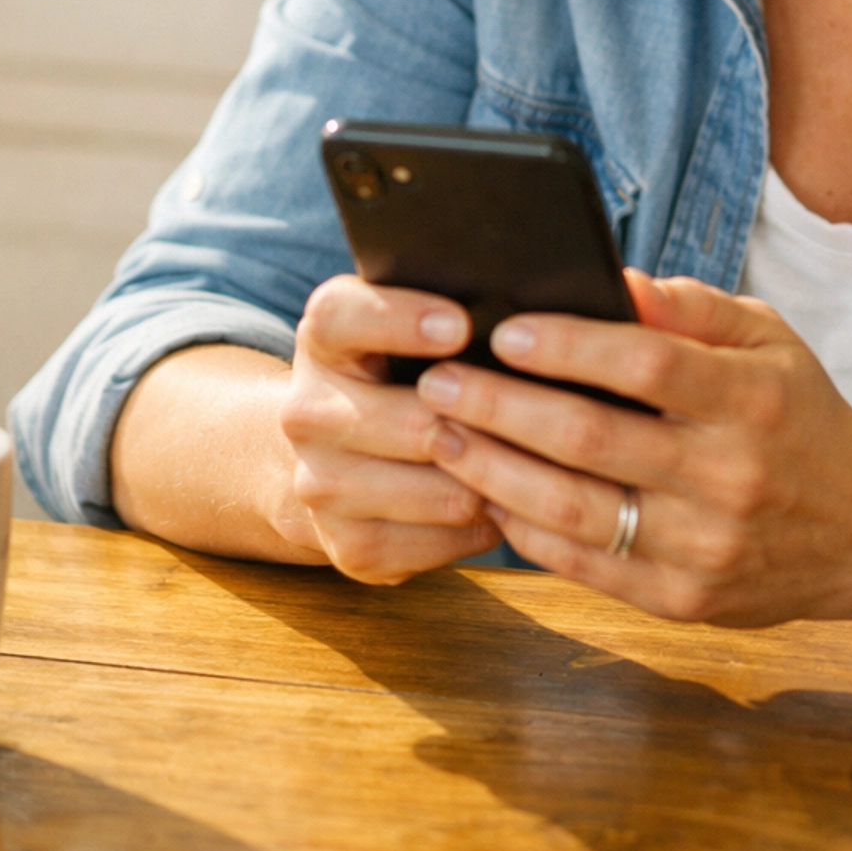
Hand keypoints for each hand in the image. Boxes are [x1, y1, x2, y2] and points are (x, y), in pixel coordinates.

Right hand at [279, 274, 503, 583]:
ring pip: (442, 490)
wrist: (334, 459)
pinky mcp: (351, 549)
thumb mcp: (404, 323)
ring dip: (497, 479)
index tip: (461, 326)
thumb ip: (447, 302)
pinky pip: (445, 540)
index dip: (401, 320)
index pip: (343, 317)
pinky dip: (484, 524)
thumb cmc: (399, 373)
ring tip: (534, 459)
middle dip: (486, 422)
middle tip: (545, 414)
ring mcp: (322, 486)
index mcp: (323, 339)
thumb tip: (530, 300)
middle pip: (416, 422)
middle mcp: (306, 412)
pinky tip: (500, 498)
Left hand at [413, 271, 851, 625]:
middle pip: (591, 439)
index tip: (504, 329)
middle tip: (437, 381)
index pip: (647, 365)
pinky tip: (487, 493)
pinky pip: (585, 566)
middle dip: (500, 407)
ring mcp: (704, 548)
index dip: (569, 345)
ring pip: (574, 510)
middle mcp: (728, 478)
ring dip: (494, 470)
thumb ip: (692, 307)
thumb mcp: (768, 340)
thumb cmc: (799, 415)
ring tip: (442, 434)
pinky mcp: (683, 601)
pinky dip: (526, 530)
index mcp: (751, 400)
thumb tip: (613, 279)